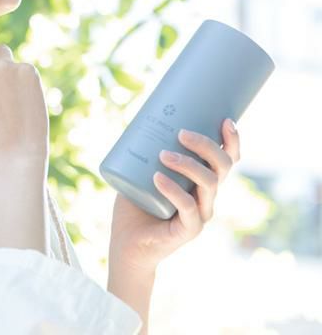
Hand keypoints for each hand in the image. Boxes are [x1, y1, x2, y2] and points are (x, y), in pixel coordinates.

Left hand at [109, 118, 240, 273]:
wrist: (126, 242)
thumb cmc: (135, 203)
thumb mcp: (141, 169)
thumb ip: (144, 149)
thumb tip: (138, 117)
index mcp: (202, 180)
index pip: (227, 159)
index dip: (232, 140)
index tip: (225, 120)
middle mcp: (207, 196)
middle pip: (223, 167)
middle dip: (206, 146)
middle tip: (181, 133)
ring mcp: (201, 214)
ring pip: (210, 184)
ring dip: (188, 164)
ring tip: (163, 155)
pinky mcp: (188, 230)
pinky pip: (189, 208)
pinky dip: (174, 190)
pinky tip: (158, 178)